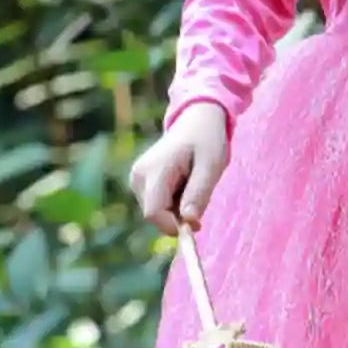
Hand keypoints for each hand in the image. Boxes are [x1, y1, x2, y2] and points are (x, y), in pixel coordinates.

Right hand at [128, 103, 229, 234]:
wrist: (196, 121)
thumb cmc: (206, 141)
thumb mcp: (211, 166)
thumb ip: (199, 193)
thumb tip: (188, 220)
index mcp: (154, 170)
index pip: (153, 213)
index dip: (173, 226)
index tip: (196, 225)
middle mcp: (138, 176)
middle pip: (154, 215)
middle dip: (177, 217)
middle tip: (200, 200)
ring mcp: (136, 178)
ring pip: (156, 212)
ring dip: (176, 209)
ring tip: (191, 184)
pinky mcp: (139, 182)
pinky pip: (156, 204)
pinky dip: (172, 203)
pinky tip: (183, 184)